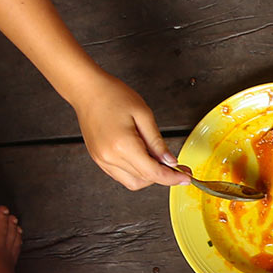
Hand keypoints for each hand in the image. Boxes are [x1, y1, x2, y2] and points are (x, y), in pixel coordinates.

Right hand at [73, 76, 187, 190]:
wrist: (87, 90)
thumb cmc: (113, 96)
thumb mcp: (143, 115)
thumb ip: (157, 142)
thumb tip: (170, 161)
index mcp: (123, 145)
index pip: (153, 172)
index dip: (172, 178)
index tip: (186, 178)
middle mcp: (109, 157)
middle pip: (144, 180)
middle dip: (163, 176)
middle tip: (177, 165)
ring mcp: (101, 159)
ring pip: (132, 182)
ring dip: (149, 176)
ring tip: (159, 159)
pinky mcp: (98, 158)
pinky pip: (120, 175)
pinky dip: (136, 172)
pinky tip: (144, 158)